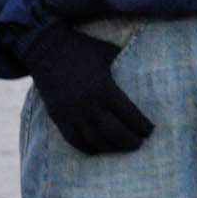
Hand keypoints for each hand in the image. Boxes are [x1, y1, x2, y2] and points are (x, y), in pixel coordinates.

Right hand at [24, 28, 154, 154]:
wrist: (45, 48)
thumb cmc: (83, 48)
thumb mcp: (109, 52)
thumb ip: (126, 65)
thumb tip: (147, 72)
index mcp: (104, 87)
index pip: (129, 115)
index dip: (142, 126)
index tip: (151, 130)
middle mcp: (88, 104)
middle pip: (114, 133)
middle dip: (130, 142)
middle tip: (140, 144)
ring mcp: (71, 113)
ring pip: (95, 141)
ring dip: (112, 148)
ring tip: (123, 149)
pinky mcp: (58, 117)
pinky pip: (74, 141)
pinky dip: (89, 148)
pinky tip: (100, 149)